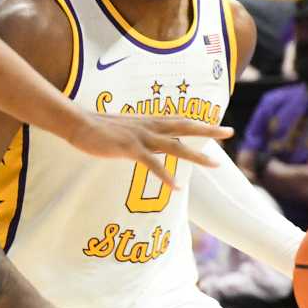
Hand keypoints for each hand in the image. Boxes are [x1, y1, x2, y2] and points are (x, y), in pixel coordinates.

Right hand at [63, 109, 232, 188]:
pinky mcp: (129, 149)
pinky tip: (175, 187)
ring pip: (175, 146)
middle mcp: (149, 126)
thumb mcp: (122, 127)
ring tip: (215, 164)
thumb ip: (137, 133)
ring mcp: (140, 137)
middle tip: (230, 132)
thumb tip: (143, 141)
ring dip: (196, 155)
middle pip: (185, 127)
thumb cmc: (96, 127)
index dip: (199, 122)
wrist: (77, 123)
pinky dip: (165, 176)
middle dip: (208, 131)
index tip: (217, 124)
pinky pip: (151, 164)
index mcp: (148, 120)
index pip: (179, 120)